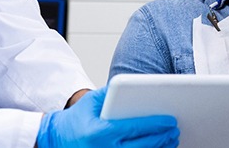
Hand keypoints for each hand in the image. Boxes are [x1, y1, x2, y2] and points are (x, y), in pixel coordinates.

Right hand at [36, 87, 178, 147]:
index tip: (170, 121)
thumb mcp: (91, 101)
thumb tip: (135, 87)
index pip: (136, 128)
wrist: (54, 140)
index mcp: (102, 132)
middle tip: (174, 130)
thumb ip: (112, 93)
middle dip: (163, 139)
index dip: (156, 125)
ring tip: (170, 141)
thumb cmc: (75, 120)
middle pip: (143, 146)